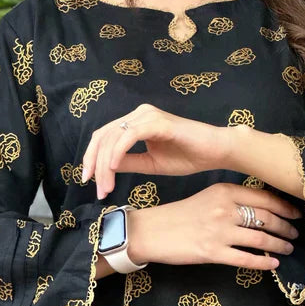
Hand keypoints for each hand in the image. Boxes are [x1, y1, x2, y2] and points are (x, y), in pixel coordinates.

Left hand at [80, 103, 238, 198]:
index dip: (91, 158)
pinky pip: (130, 135)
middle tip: (98, 190)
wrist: (216, 152)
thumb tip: (103, 168)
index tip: (88, 181)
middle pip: (103, 136)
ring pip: (113, 137)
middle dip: (94, 164)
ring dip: (105, 164)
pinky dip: (118, 152)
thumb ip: (128, 162)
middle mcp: (139, 114)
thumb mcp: (150, 163)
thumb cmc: (188, 156)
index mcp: (136, 122)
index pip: (104, 136)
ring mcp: (148, 116)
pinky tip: (113, 167)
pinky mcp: (158, 122)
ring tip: (107, 187)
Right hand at [128, 182, 304, 270]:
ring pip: (260, 238)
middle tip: (295, 234)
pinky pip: (245, 259)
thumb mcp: (208, 196)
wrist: (152, 231)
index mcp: (224, 191)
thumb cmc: (180, 213)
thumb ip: (232, 199)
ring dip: (279, 245)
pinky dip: (263, 262)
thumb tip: (261, 208)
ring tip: (288, 249)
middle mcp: (225, 209)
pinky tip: (273, 264)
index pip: (264, 197)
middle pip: (266, 218)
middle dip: (286, 227)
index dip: (285, 207)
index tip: (296, 214)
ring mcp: (219, 231)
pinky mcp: (213, 252)